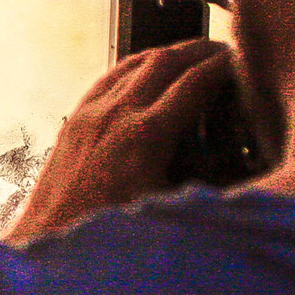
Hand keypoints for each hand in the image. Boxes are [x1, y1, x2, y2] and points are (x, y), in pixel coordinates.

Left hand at [7, 38, 232, 241]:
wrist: (51, 244)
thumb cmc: (111, 235)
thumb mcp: (169, 209)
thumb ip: (202, 180)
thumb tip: (238, 166)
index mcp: (146, 136)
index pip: (195, 83)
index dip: (223, 66)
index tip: (243, 61)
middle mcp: (116, 115)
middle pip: (166, 60)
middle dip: (199, 50)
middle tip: (222, 50)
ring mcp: (90, 114)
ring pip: (134, 63)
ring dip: (167, 54)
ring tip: (191, 56)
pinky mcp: (74, 120)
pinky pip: (107, 78)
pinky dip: (134, 67)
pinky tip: (146, 72)